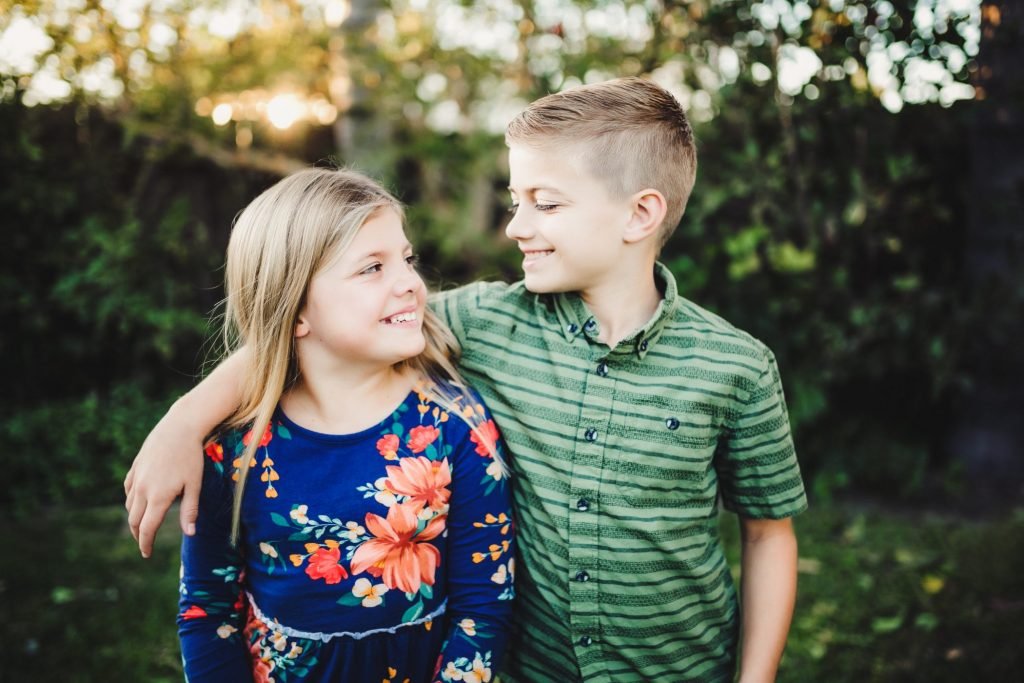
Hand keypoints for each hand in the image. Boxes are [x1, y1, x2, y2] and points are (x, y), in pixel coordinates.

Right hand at [124, 403, 204, 556]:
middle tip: (145, 543)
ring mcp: (137, 477)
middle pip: (134, 520)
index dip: (146, 543)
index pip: (147, 528)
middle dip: (138, 534)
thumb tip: (190, 534)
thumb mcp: (195, 484)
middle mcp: (143, 489)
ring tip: (143, 524)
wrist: (179, 427)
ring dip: (134, 518)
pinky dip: (131, 500)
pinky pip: (128, 489)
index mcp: (158, 497)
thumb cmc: (191, 457)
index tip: (147, 554)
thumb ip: (190, 510)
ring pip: (129, 505)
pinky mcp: (135, 467)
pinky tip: (138, 502)